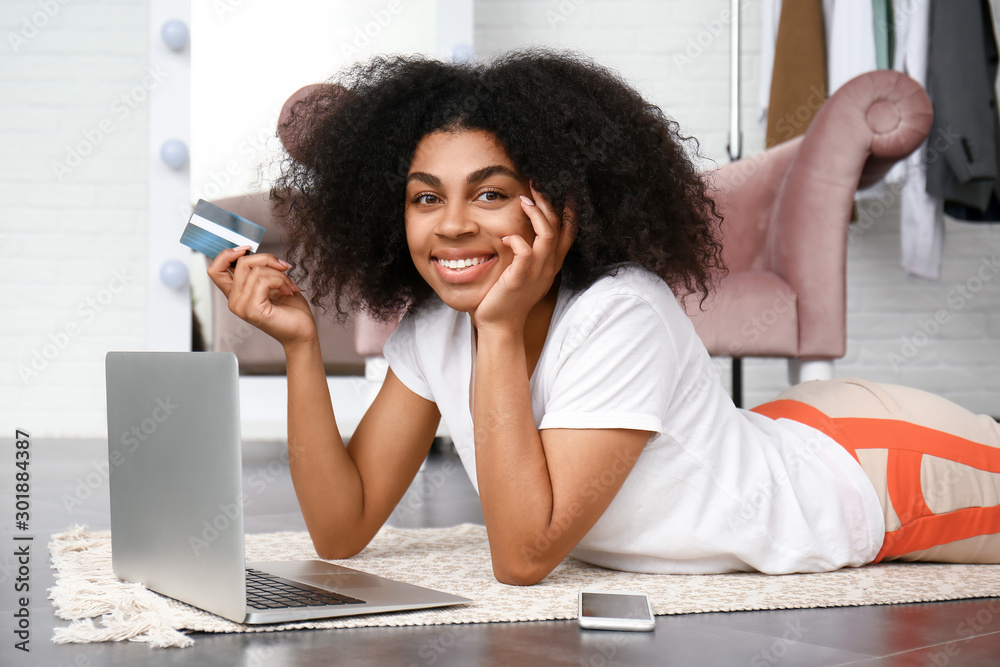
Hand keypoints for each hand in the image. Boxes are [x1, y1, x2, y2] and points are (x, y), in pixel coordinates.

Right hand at [207, 246, 316, 347]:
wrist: (302, 331)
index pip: (215, 269)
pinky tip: (288, 291)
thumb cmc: (291, 309)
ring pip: (256, 271)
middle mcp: (234, 301)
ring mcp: (241, 307)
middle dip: (267, 259)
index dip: (228, 254)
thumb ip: (258, 269)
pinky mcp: (252, 310)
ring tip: (289, 285)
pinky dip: (280, 281)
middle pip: (241, 263)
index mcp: (236, 293)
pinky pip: (263, 281)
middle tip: (283, 268)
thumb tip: (251, 251)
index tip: (247, 249)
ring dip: (279, 274)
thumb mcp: (272, 281)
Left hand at [472, 185, 575, 330]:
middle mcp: (548, 268)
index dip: (568, 210)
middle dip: (548, 203)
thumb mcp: (524, 272)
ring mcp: (535, 274)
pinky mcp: (518, 280)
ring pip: (547, 237)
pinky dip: (517, 240)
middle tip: (535, 185)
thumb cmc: (508, 297)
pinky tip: (506, 236)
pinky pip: (524, 255)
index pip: (568, 232)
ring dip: (537, 215)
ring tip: (524, 200)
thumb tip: (519, 230)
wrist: (500, 326)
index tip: (560, 189)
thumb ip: (528, 253)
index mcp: (551, 265)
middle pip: (558, 228)